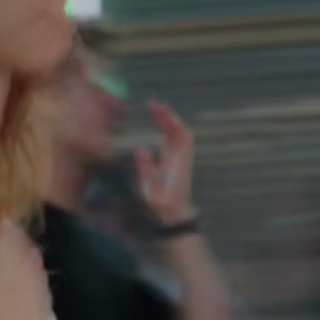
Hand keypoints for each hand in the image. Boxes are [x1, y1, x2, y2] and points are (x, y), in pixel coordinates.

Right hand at [134, 100, 194, 224]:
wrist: (175, 216)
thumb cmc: (164, 206)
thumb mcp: (151, 191)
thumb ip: (146, 170)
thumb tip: (139, 148)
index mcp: (178, 162)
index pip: (180, 135)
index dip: (171, 120)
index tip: (159, 109)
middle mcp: (180, 157)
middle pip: (178, 130)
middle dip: (167, 115)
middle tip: (152, 103)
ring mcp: (177, 158)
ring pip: (175, 134)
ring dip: (166, 120)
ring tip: (153, 108)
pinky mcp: (172, 161)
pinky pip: (171, 140)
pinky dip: (166, 128)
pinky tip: (158, 122)